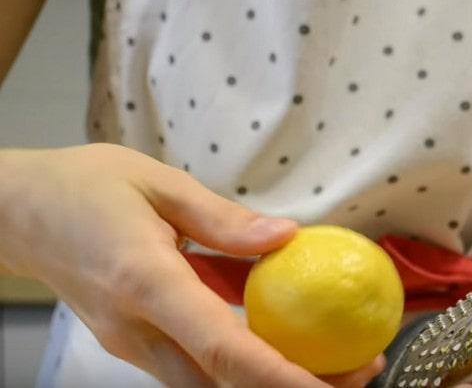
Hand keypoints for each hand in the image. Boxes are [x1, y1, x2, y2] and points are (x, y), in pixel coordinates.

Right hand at [0, 144, 382, 386]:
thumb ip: (223, 219)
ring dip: (271, 381)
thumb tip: (287, 237)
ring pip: (210, 385)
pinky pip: (196, 366)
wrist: (17, 213)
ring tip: (334, 357)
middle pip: (224, 386)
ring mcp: (132, 344)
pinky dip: (244, 365)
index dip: (284, 377)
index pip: (224, 348)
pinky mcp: (134, 343)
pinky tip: (281, 336)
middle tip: (360, 367)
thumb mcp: (158, 183)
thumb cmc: (82, 187)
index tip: (338, 383)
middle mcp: (137, 330)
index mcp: (145, 282)